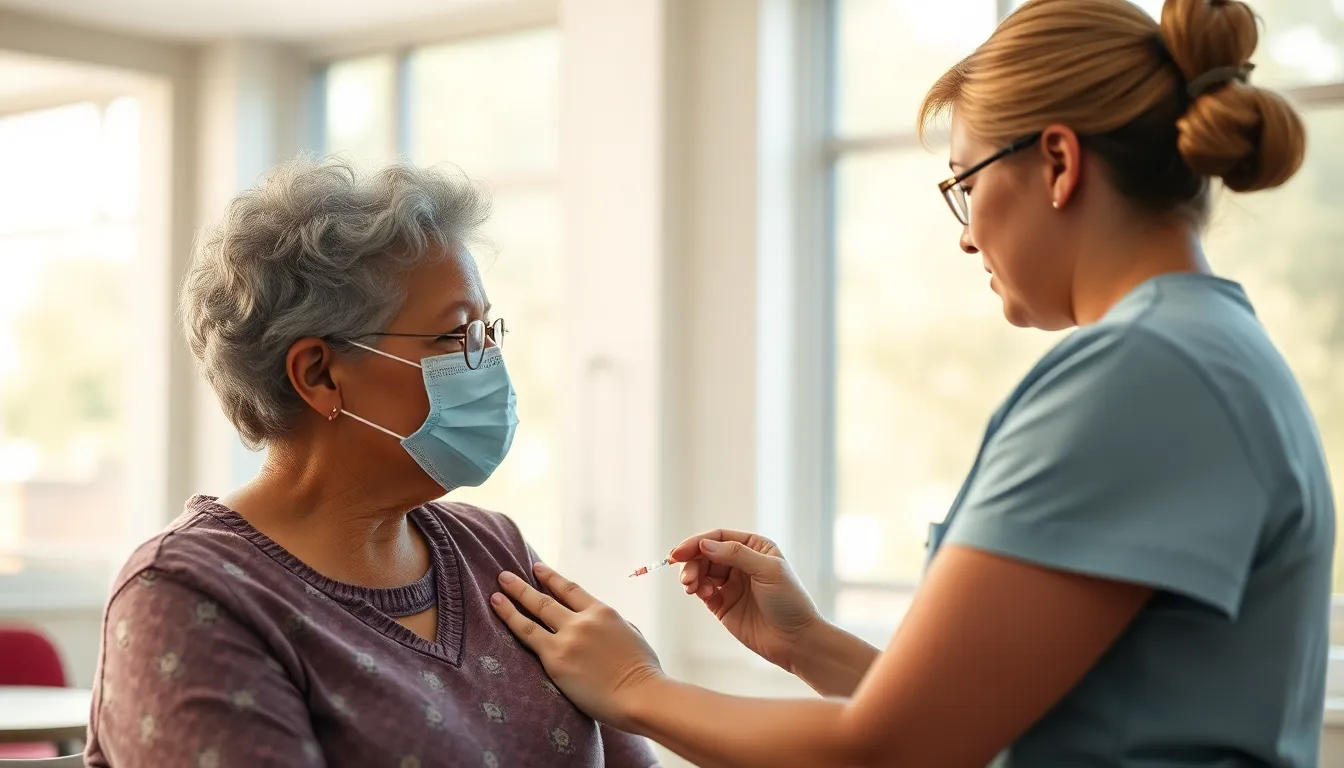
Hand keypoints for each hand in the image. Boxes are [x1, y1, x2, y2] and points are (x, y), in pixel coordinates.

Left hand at [491, 563, 662, 729]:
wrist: (641, 695)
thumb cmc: (644, 673)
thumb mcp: (632, 637)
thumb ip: (612, 628)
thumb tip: (602, 627)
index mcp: (604, 613)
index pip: (571, 590)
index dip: (552, 578)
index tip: (537, 569)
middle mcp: (583, 620)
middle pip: (547, 598)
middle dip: (525, 586)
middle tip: (505, 576)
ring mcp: (568, 637)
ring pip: (534, 612)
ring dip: (513, 598)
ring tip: (496, 590)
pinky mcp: (556, 658)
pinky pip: (528, 635)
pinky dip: (510, 619)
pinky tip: (498, 611)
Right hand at [670, 530, 820, 673]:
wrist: (795, 640)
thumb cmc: (790, 601)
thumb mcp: (767, 570)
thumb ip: (735, 554)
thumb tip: (704, 544)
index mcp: (755, 547)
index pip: (720, 537)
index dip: (697, 542)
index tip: (680, 552)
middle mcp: (741, 563)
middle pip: (706, 554)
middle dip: (692, 562)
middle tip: (685, 576)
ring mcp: (732, 584)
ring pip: (702, 572)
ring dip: (692, 576)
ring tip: (690, 586)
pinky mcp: (724, 604)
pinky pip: (703, 591)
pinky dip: (698, 590)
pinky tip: (701, 594)